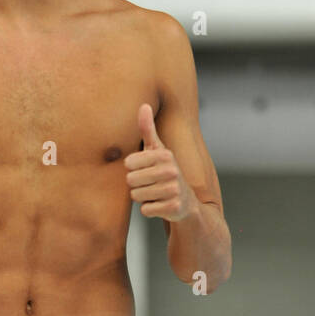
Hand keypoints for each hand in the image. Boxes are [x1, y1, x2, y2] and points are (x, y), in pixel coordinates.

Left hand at [125, 104, 197, 221]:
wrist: (186, 202)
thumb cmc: (165, 172)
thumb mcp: (158, 150)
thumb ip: (148, 129)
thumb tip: (143, 105)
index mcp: (165, 155)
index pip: (128, 163)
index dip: (133, 169)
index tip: (145, 169)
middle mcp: (171, 171)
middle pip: (131, 180)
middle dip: (137, 185)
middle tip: (151, 184)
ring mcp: (173, 190)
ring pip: (136, 196)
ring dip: (142, 197)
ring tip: (156, 194)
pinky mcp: (173, 208)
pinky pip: (145, 210)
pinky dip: (149, 210)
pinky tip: (161, 205)